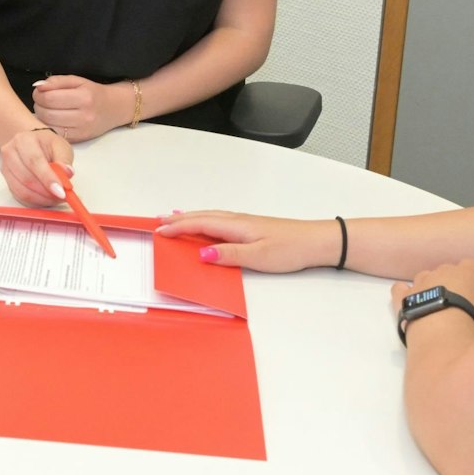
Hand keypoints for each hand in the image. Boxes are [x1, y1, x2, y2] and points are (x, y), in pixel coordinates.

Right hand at [0, 127, 73, 206]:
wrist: (34, 145)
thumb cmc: (47, 146)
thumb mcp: (61, 147)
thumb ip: (64, 160)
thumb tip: (67, 173)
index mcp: (23, 140)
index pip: (34, 161)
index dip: (47, 178)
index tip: (61, 191)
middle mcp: (10, 153)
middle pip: (26, 178)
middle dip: (46, 192)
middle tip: (62, 196)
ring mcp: (6, 168)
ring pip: (22, 191)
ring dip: (42, 198)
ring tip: (56, 197)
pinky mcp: (7, 181)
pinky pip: (20, 197)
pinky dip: (35, 201)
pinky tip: (46, 198)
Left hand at [31, 74, 129, 140]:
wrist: (113, 109)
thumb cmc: (92, 93)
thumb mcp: (77, 81)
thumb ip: (56, 81)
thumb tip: (38, 86)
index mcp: (84, 97)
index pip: (49, 98)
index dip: (39, 94)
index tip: (40, 92)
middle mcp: (84, 116)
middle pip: (47, 113)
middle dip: (38, 106)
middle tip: (42, 101)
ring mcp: (81, 130)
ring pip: (49, 126)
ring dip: (42, 117)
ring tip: (48, 110)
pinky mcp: (78, 140)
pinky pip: (55, 134)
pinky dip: (50, 126)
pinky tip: (54, 120)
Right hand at [154, 210, 338, 272]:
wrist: (315, 241)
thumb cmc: (290, 249)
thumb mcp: (258, 257)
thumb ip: (229, 255)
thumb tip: (201, 253)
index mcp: (236, 226)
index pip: (200, 225)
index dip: (178, 228)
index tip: (159, 231)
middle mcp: (238, 221)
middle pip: (202, 217)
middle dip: (179, 219)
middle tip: (158, 222)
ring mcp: (244, 222)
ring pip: (210, 217)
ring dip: (190, 218)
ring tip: (174, 220)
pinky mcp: (251, 227)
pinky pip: (219, 221)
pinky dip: (205, 220)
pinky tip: (206, 225)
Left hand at [389, 259, 473, 335]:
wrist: (441, 334)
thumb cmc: (473, 321)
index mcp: (466, 273)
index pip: (471, 263)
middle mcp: (441, 272)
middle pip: (447, 268)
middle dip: (452, 280)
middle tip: (459, 299)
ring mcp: (420, 283)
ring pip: (424, 276)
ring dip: (429, 285)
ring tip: (436, 303)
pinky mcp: (403, 297)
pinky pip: (400, 288)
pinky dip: (404, 293)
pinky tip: (408, 300)